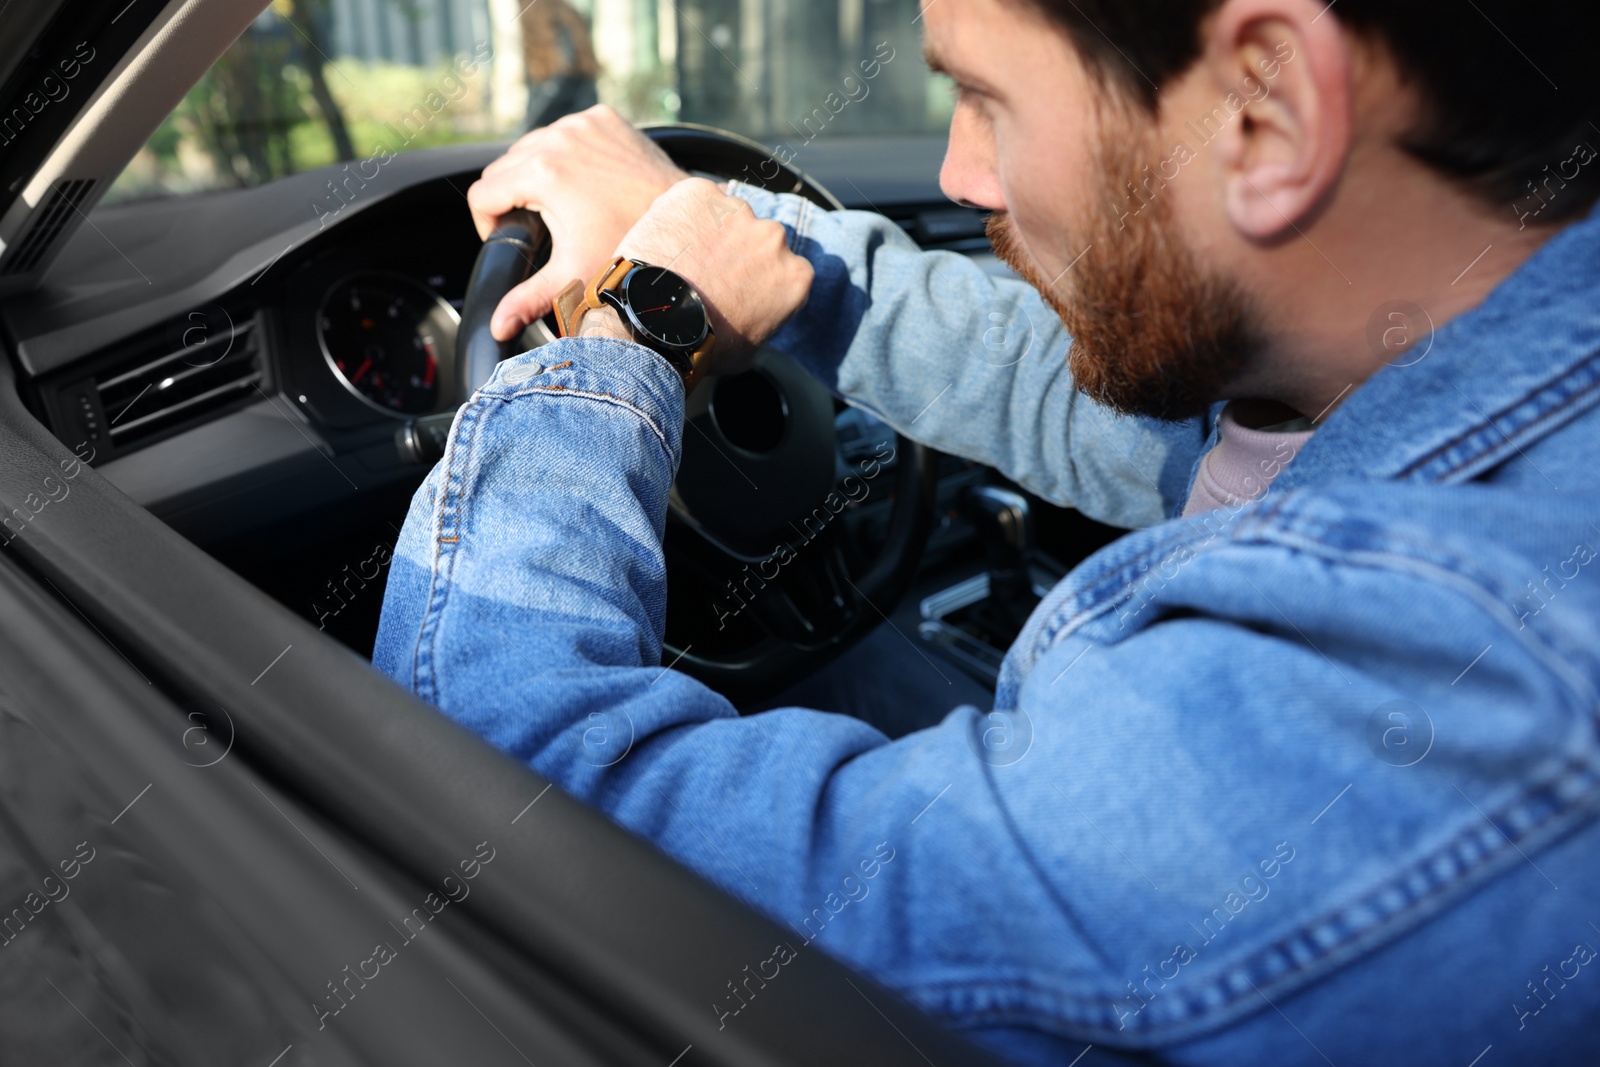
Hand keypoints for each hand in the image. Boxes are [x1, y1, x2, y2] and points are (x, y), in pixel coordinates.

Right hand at [466, 105, 689, 339]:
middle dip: (510, 198)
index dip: (488, 223)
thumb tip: (497, 328)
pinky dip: (567, 153)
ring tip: (558, 206)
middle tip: (536, 227)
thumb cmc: (631, 254)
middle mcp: (559, 138)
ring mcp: (583, 123)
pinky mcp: (603, 118)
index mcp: (542, 173)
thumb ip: (528, 299)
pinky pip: (566, 131)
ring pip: (532, 145)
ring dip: (534, 172)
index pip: (482, 193)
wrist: (686, 226)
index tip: (510, 239)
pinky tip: (583, 182)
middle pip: (502, 166)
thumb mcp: (574, 277)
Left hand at [616, 178, 813, 374]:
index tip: (739, 289)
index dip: (759, 279)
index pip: (785, 270)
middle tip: (707, 275)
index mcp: (796, 275)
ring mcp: (738, 210)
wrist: (652, 324)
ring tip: (681, 259)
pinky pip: (694, 199)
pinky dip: (681, 214)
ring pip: (726, 216)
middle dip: (738, 252)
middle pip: (758, 239)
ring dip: (710, 231)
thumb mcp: (750, 350)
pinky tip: (667, 241)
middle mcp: (775, 237)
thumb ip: (765, 320)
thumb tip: (757, 317)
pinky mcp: (700, 193)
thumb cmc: (700, 346)